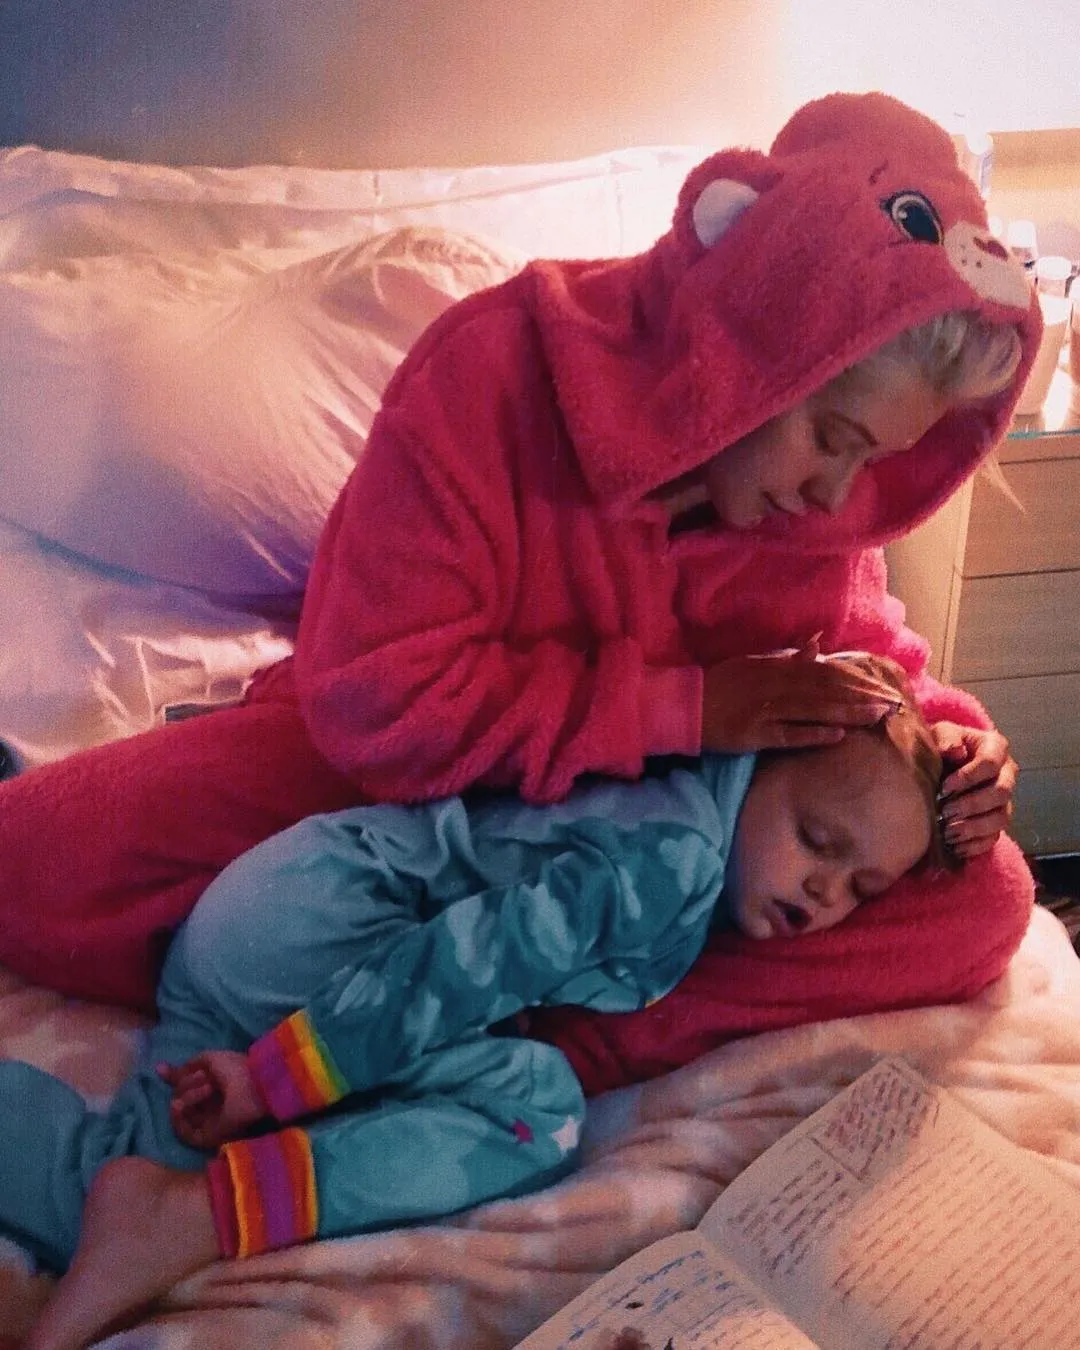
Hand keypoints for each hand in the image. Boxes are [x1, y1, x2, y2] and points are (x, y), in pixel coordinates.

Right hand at [158, 1051, 268, 1149]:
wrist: (256, 1088)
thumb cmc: (239, 1070)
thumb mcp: (212, 1059)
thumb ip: (190, 1064)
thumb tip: (165, 1069)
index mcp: (213, 1086)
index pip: (186, 1085)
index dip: (173, 1077)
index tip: (160, 1068)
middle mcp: (209, 1105)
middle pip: (181, 1097)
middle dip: (186, 1084)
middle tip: (205, 1078)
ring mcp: (208, 1122)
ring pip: (181, 1114)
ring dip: (187, 1097)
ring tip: (206, 1088)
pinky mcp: (208, 1137)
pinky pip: (184, 1133)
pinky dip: (177, 1119)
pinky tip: (178, 1106)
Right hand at [701, 642, 902, 752]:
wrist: (683, 705)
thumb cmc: (720, 685)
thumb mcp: (753, 664)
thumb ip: (787, 657)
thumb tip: (817, 643)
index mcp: (775, 666)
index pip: (823, 671)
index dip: (854, 678)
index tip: (881, 685)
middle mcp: (774, 684)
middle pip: (825, 689)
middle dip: (861, 695)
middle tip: (892, 704)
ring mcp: (765, 709)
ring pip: (813, 709)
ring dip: (847, 712)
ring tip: (877, 717)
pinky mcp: (754, 733)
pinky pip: (788, 734)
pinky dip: (813, 734)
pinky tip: (838, 736)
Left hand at [932, 722, 1016, 858]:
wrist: (941, 763)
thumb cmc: (942, 745)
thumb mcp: (940, 733)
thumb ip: (946, 737)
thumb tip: (954, 750)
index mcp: (996, 748)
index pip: (991, 764)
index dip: (969, 777)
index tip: (944, 787)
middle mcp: (1007, 775)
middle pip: (1001, 793)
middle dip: (971, 804)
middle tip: (945, 811)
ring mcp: (1004, 801)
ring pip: (1000, 819)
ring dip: (973, 828)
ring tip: (948, 832)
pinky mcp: (996, 822)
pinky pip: (994, 838)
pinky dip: (975, 845)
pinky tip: (955, 847)